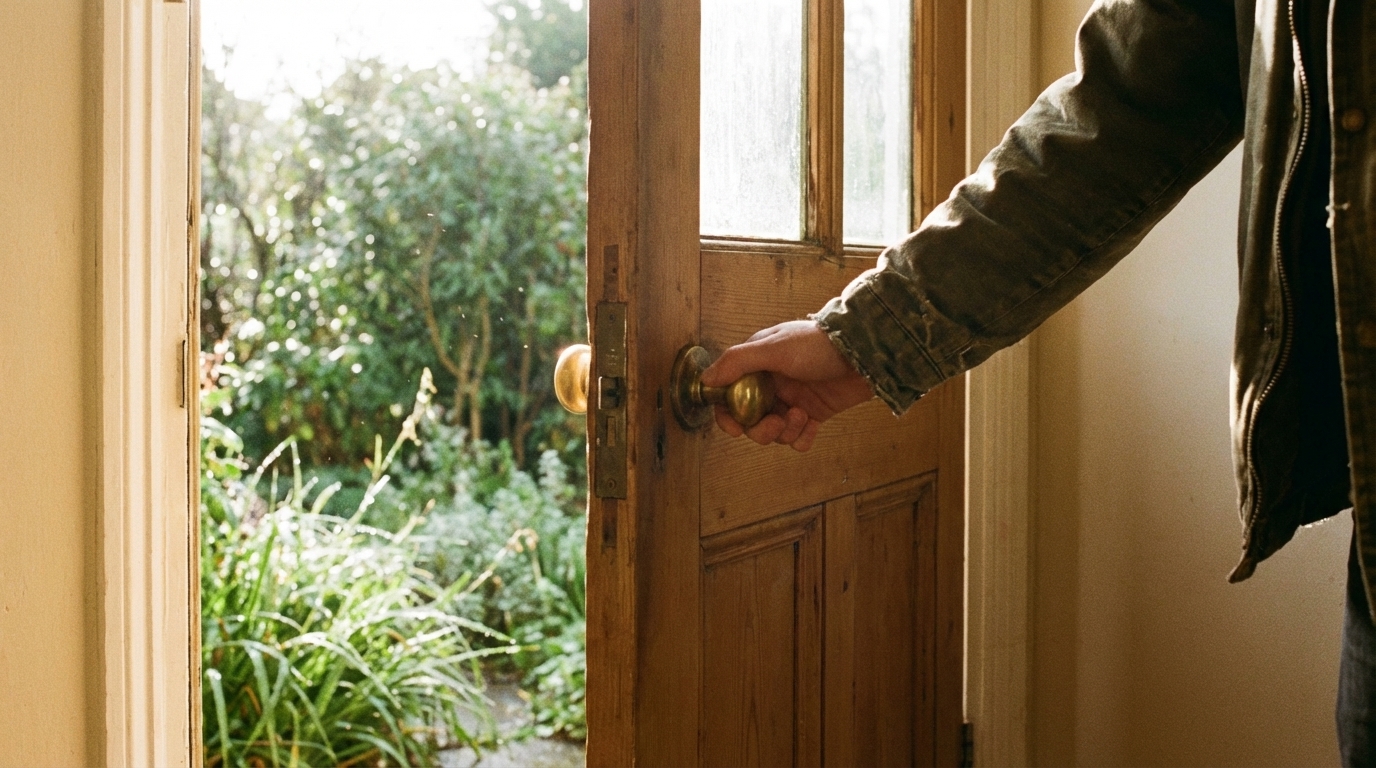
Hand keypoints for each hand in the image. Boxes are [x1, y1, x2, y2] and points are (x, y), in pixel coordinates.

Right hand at [701, 320, 874, 451]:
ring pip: (775, 431)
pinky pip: (799, 437)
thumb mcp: (774, 348)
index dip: (727, 415)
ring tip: (802, 417)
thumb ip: (737, 362)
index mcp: (757, 365)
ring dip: (786, 431)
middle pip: (751, 421)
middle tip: (776, 423)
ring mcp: (793, 399)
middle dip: (761, 429)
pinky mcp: (814, 413)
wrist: (865, 353)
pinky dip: (803, 437)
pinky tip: (812, 425)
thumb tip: (706, 379)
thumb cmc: (819, 344)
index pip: (729, 395)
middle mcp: (772, 384)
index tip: (735, 427)